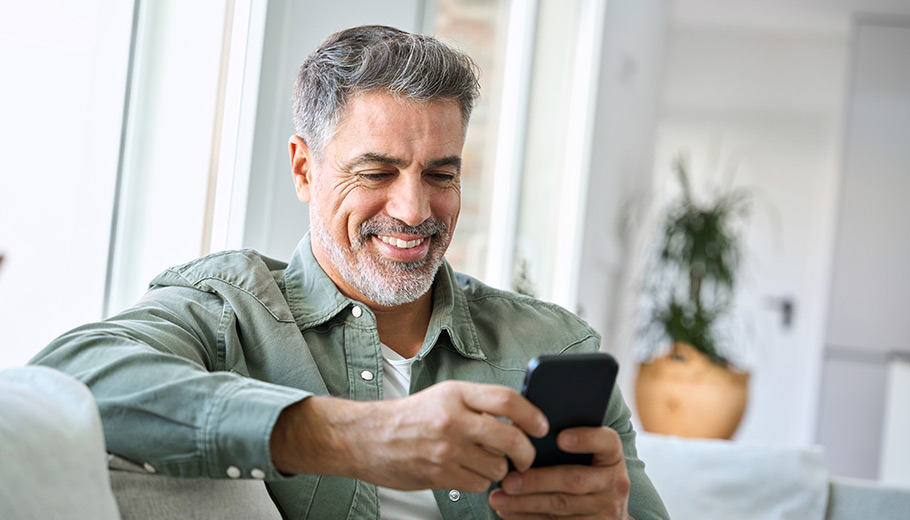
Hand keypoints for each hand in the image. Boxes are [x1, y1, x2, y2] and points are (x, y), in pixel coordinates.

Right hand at [271, 380, 548, 491]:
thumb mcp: (443, 396)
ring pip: (497, 467)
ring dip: (498, 469)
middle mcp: (453, 419)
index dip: (532, 415)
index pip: (507, 400)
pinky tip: (467, 472)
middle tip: (526, 457)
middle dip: (526, 453)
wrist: (366, 438)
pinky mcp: (439, 474)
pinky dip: (479, 482)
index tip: (541, 426)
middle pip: (511, 438)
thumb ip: (477, 404)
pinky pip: (478, 484)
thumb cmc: (408, 417)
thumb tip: (518, 417)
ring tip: (485, 462)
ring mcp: (446, 449)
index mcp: (456, 394)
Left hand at [488, 426, 630, 518]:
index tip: (560, 437)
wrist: (606, 511)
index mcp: (612, 456)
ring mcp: (605, 509)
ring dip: (525, 502)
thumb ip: (565, 440)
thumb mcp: (587, 456)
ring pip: (560, 505)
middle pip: (574, 479)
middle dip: (537, 480)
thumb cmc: (586, 472)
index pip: (606, 442)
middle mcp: (615, 483)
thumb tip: (523, 429)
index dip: (585, 438)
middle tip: (507, 480)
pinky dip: (528, 518)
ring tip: (499, 497)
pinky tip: (508, 511)